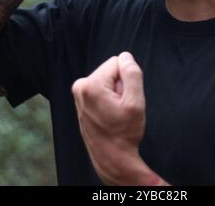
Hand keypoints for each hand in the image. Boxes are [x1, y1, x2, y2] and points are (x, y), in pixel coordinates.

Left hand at [72, 52, 167, 185]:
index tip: (125, 99)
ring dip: (115, 93)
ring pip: (108, 79)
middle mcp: (80, 86)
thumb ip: (132, 74)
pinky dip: (108, 98)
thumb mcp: (135, 102)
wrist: (111, 158)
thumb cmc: (123, 133)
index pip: (118, 62)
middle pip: (111, 70)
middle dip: (121, 86)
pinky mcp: (81, 98)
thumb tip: (126, 57)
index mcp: (90, 85)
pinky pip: (102, 88)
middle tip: (121, 107)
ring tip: (115, 112)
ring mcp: (79, 93)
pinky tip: (109, 113)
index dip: (127, 79)